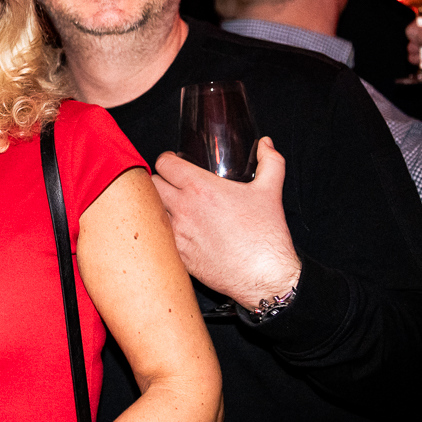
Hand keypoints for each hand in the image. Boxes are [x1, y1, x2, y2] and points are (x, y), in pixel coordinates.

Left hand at [153, 137, 300, 308]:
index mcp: (200, 188)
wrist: (264, 277)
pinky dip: (164, 232)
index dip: (167, 161)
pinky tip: (178, 232)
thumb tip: (266, 144)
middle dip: (159, 181)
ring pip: (151, 210)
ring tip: (172, 208)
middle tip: (171, 185)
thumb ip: (270, 162)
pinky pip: (159, 237)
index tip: (173, 164)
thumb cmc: (266, 235)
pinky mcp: (177, 255)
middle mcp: (183, 208)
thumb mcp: (270, 191)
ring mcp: (177, 233)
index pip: (164, 164)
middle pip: (151, 184)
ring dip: (159, 207)